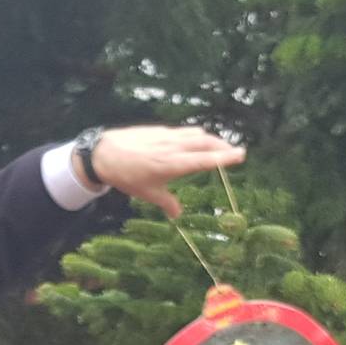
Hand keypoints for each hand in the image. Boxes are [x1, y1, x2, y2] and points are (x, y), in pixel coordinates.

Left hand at [88, 125, 245, 217]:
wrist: (105, 152)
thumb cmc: (127, 176)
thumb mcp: (147, 193)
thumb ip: (166, 203)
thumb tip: (177, 215)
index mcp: (174, 164)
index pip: (205, 160)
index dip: (224, 158)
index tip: (240, 155)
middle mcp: (174, 147)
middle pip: (205, 142)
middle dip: (223, 146)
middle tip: (236, 151)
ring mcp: (168, 136)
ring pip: (195, 134)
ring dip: (210, 138)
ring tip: (219, 145)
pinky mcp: (161, 130)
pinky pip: (184, 131)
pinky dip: (195, 135)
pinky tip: (195, 140)